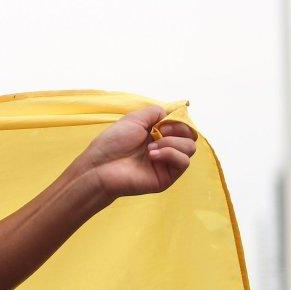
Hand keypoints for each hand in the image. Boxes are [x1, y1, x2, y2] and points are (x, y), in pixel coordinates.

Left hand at [78, 105, 197, 199]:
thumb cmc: (112, 143)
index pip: (182, 126)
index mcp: (156, 134)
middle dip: (177, 130)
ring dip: (172, 143)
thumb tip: (170, 114)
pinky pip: (184, 162)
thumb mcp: (133, 119)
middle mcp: (164, 148)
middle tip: (158, 133)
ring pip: (190, 148)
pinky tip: (152, 156)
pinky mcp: (167, 177)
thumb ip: (154, 112)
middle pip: (190, 136)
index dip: (177, 121)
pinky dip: (171, 154)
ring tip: (150, 148)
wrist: (100, 167)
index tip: (162, 123)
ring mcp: (166, 163)